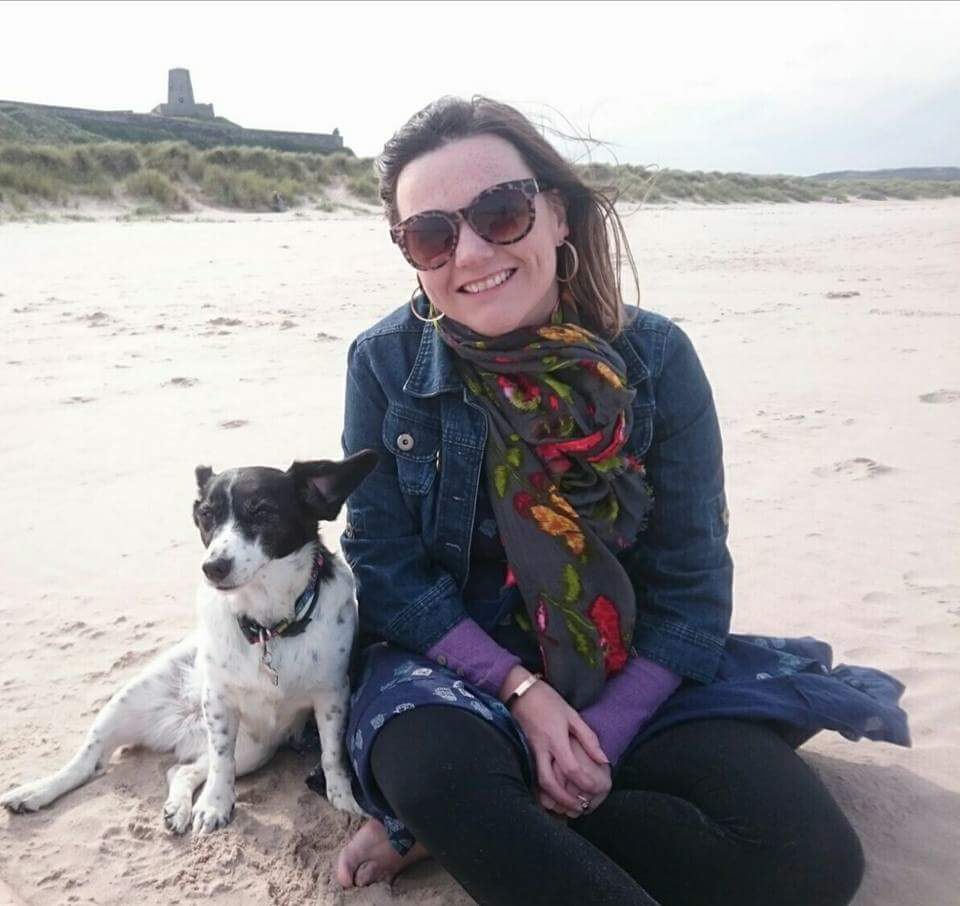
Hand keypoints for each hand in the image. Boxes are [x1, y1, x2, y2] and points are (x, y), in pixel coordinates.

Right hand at [501, 668, 608, 817]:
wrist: (519, 691)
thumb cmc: (547, 701)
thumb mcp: (572, 715)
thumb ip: (588, 738)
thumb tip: (603, 760)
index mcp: (555, 738)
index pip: (571, 768)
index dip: (584, 783)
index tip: (596, 790)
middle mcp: (540, 749)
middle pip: (549, 783)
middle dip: (565, 800)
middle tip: (580, 809)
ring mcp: (528, 753)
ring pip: (537, 784)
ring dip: (552, 800)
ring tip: (568, 808)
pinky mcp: (521, 753)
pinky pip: (530, 778)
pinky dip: (540, 792)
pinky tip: (551, 799)